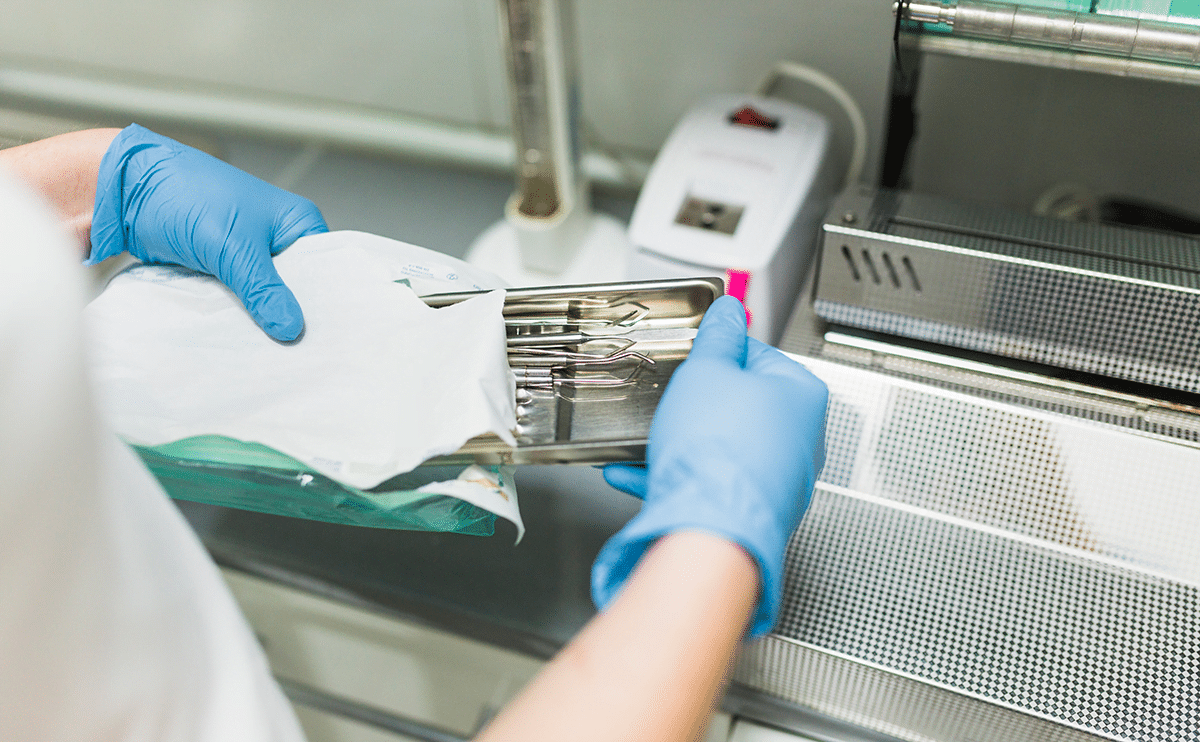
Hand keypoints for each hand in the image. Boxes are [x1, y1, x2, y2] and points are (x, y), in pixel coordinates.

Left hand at [88, 124, 327, 340]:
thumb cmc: (185, 195)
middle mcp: (278, 240)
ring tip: (270, 354)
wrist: (124, 190)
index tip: (326, 339)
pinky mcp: (222, 271)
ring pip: (264, 299)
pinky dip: (235, 318)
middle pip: (296, 290)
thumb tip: (291, 330)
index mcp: (296, 223)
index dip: (326, 304)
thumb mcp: (233, 246)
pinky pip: (238, 302)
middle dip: (290, 316)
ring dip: (260, 320)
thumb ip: (263, 289)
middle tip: (297, 354)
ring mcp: (249, 257)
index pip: (326, 271)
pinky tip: (240, 340)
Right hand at [592, 295, 827, 636]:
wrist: (710, 528)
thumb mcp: (707, 371)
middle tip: (666, 398)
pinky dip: (675, 475)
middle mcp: (800, 439)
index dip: (716, 352)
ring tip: (644, 438)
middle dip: (695, 402)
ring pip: (722, 449)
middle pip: (740, 404)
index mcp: (802, 395)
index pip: (758, 354)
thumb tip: (729, 310)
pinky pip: (710, 484)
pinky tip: (634, 473)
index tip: (692, 356)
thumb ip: (717, 337)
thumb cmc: (718, 450)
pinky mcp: (752, 512)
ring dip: (680, 441)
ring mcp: (779, 480)